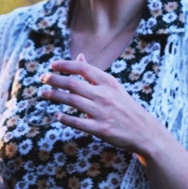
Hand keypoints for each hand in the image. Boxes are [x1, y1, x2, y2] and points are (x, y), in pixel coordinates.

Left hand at [40, 54, 162, 152]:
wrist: (144, 131)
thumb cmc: (125, 106)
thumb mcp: (113, 86)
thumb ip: (94, 73)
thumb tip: (79, 57)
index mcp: (108, 82)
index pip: (82, 68)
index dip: (65, 65)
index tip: (52, 65)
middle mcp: (104, 95)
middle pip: (73, 84)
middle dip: (54, 80)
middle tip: (43, 78)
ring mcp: (102, 112)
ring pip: (71, 101)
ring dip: (54, 96)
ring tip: (43, 94)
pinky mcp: (100, 129)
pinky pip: (77, 122)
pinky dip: (64, 118)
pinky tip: (57, 116)